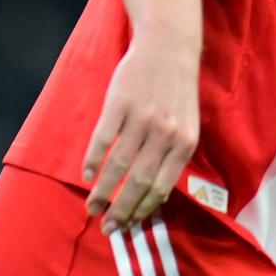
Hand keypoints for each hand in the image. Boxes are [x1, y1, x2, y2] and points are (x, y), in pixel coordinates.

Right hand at [81, 30, 201, 233]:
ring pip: (119, 165)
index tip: (129, 226)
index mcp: (185, 142)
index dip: (143, 210)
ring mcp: (142, 118)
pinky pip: (103, 139)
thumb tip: (155, 196)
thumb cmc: (177, 91)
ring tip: (92, 208)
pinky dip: (94, 160)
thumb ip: (173, 155)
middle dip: (121, 209)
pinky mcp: (120, 104)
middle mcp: (165, 133)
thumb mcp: (187, 124)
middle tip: (107, 227)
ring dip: (103, 192)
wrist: (168, 47)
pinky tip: (87, 175)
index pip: (162, 186)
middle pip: (139, 182)